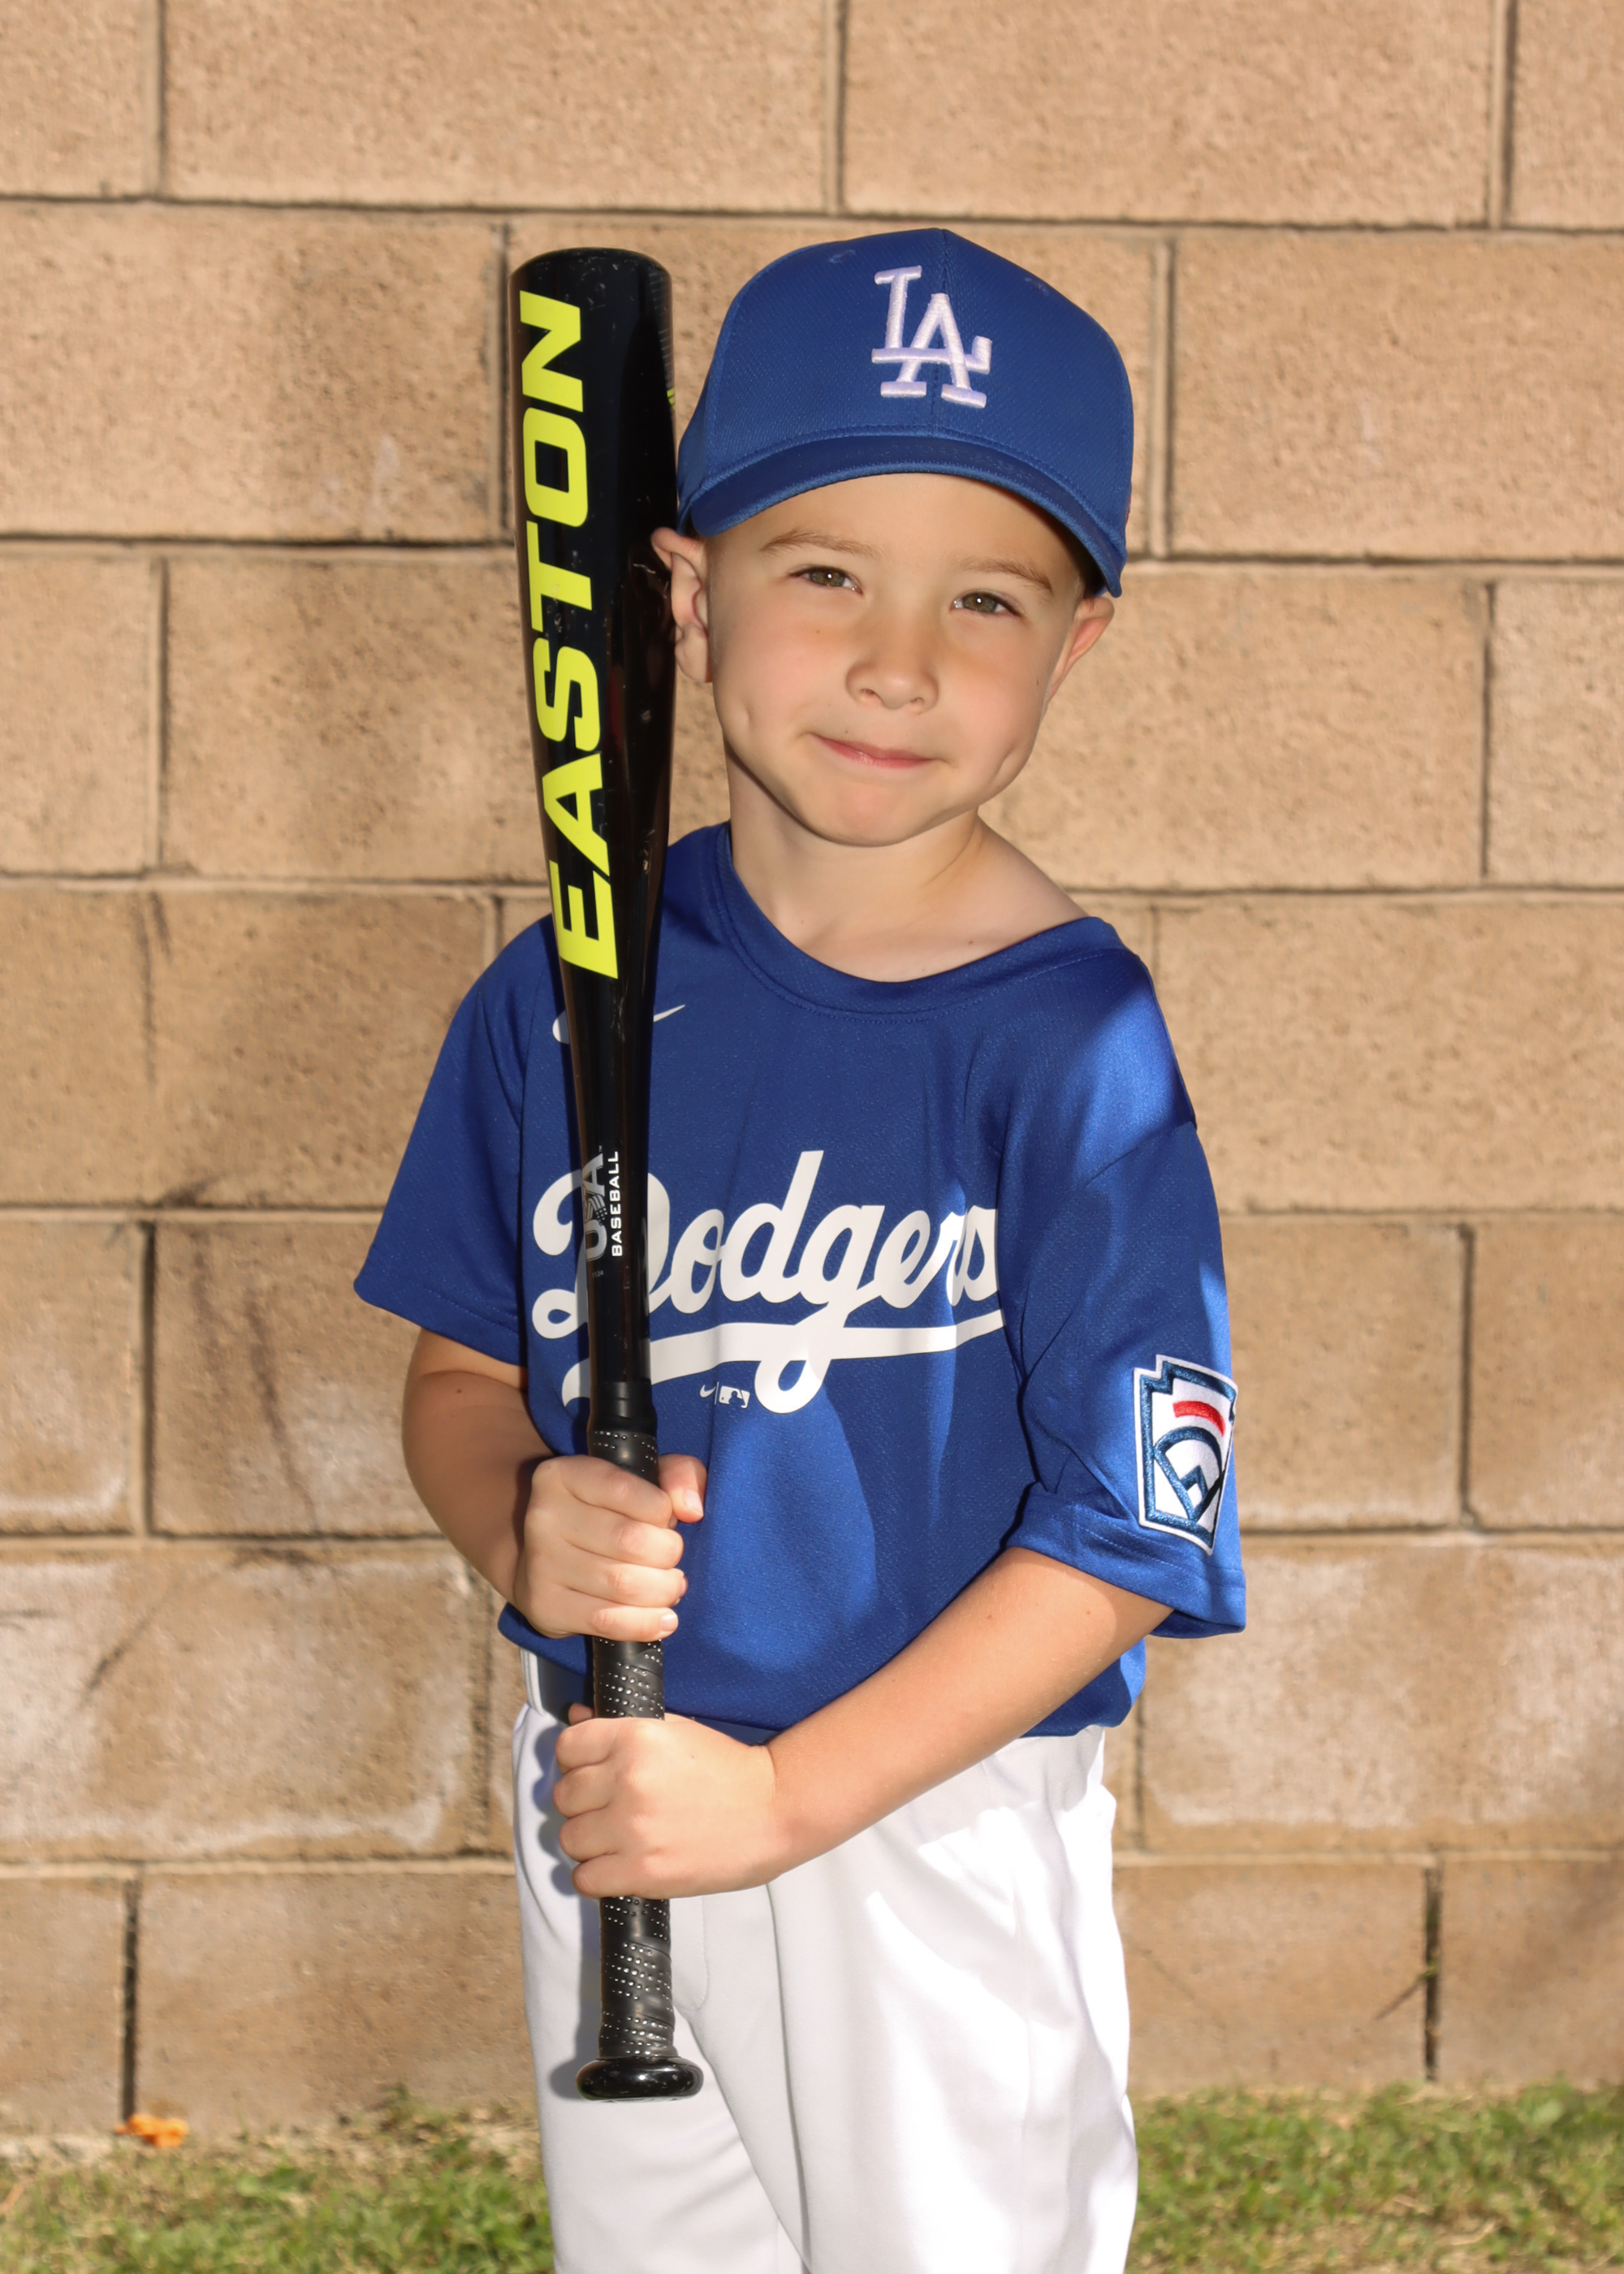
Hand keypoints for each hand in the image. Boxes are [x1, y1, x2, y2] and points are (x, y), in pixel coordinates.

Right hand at [513, 1453, 704, 1642]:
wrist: (546, 1558)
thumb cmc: (607, 1514)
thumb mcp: (642, 1479)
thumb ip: (679, 1475)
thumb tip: (692, 1508)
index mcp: (563, 1475)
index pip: (626, 1489)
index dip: (661, 1510)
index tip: (665, 1522)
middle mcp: (544, 1516)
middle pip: (629, 1540)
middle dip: (668, 1554)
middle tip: (672, 1560)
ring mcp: (541, 1564)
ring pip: (622, 1584)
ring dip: (662, 1590)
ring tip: (671, 1587)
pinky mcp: (545, 1606)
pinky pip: (606, 1621)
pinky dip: (645, 1624)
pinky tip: (664, 1619)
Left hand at [553, 1710, 786, 1897]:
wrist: (774, 1810)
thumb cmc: (727, 1769)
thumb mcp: (676, 1730)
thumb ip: (621, 1726)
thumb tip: (575, 1714)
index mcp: (635, 1737)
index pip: (567, 1749)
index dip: (576, 1762)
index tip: (593, 1773)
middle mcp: (628, 1780)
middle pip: (563, 1796)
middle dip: (583, 1803)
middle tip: (611, 1808)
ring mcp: (633, 1828)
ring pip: (570, 1838)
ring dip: (589, 1841)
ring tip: (618, 1838)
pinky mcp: (643, 1871)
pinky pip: (584, 1878)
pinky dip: (596, 1875)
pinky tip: (620, 1865)